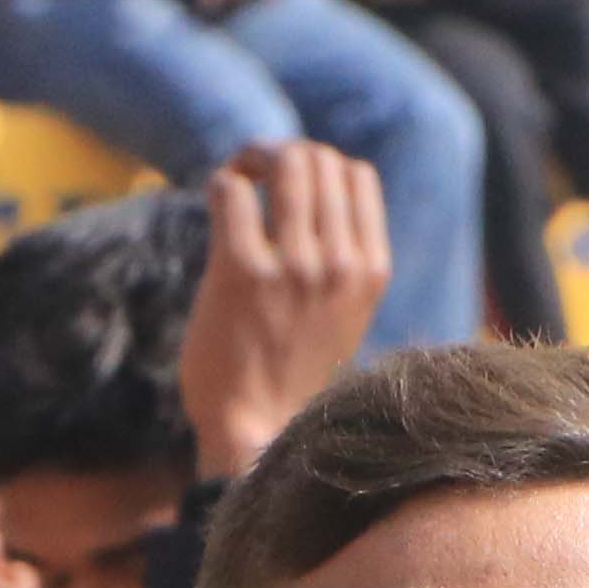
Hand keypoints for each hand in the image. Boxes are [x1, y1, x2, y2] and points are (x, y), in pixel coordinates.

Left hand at [185, 141, 394, 485]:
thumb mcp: (343, 314)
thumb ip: (339, 258)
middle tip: (254, 177)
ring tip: (237, 183)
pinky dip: (222, 184)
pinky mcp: (242, 272)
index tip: (289, 185)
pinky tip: (218, 207)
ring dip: (251, 160)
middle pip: (318, 159)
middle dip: (280, 155)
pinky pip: (232, 191)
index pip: (356, 175)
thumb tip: (310, 187)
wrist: (259, 432)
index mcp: (370, 271)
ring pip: (281, 163)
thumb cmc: (293, 373)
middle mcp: (339, 264)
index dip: (318, 165)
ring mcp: (293, 267)